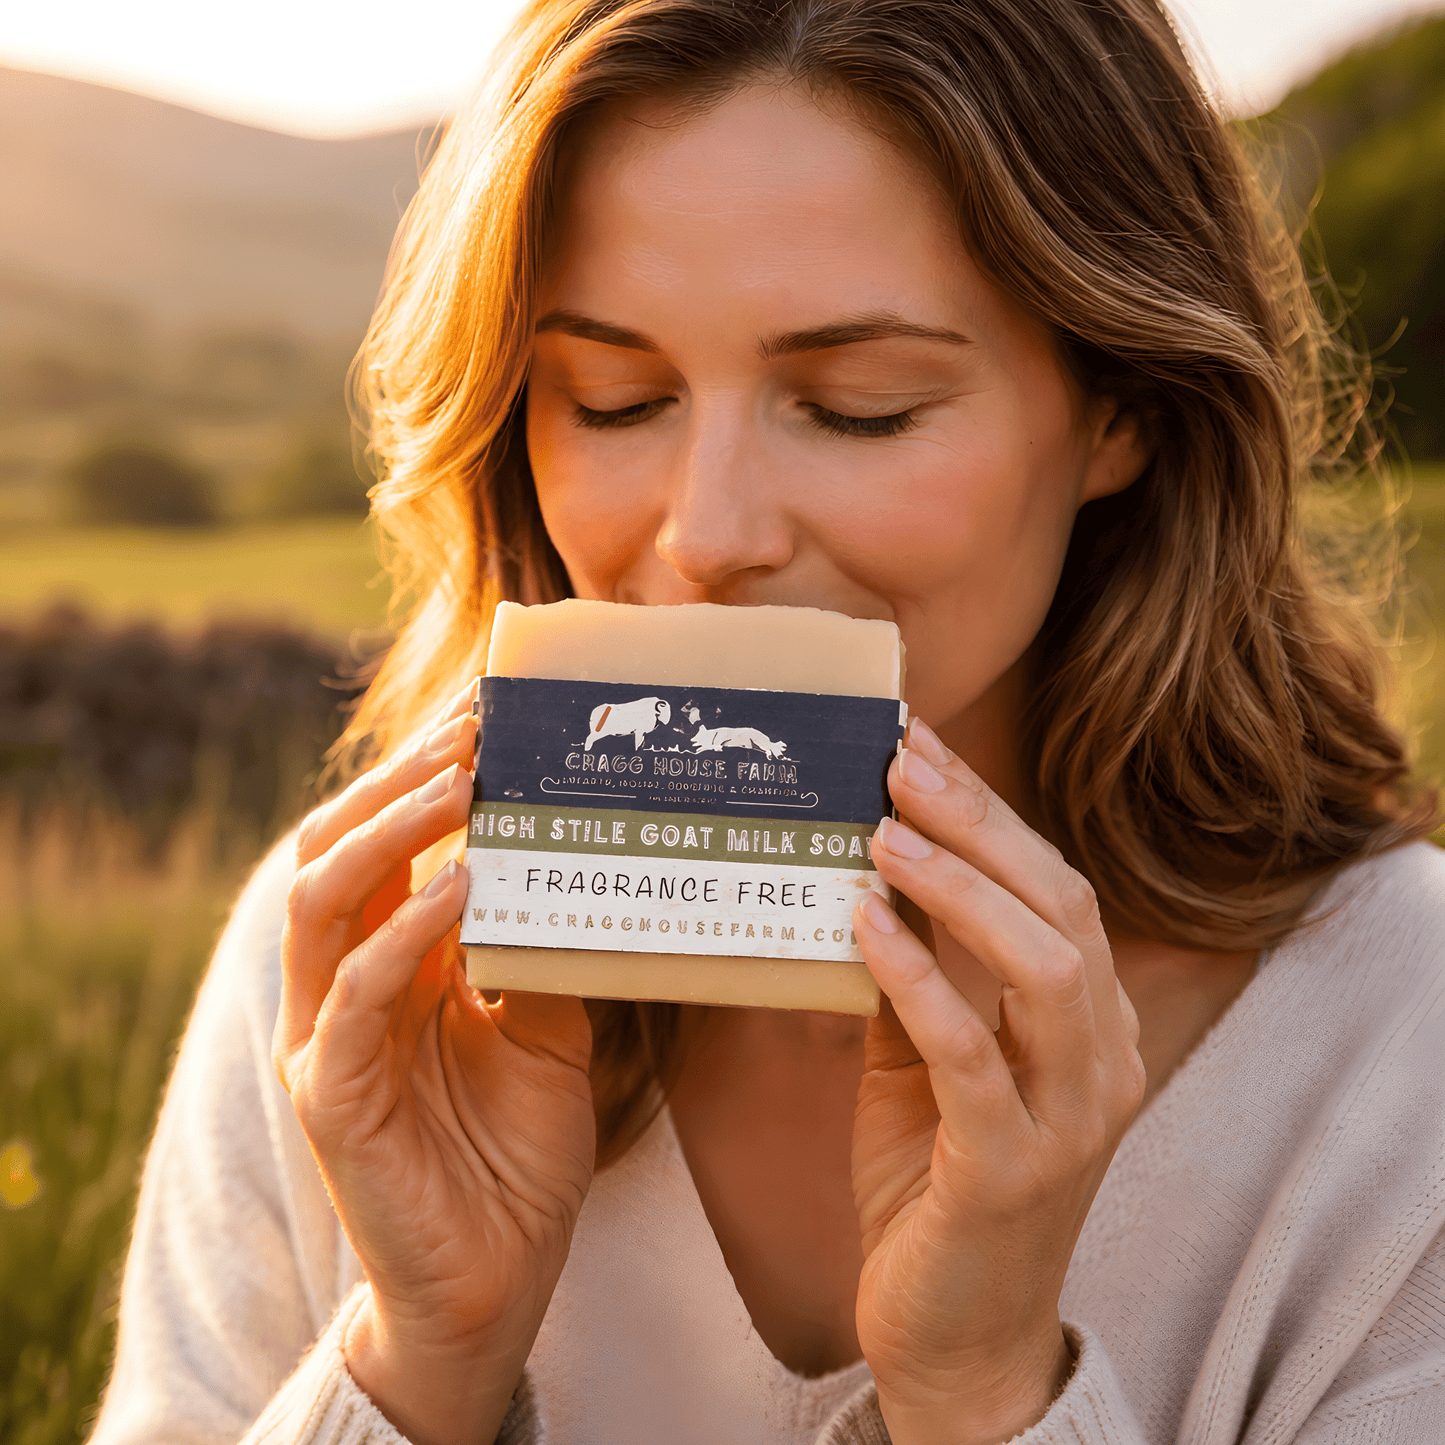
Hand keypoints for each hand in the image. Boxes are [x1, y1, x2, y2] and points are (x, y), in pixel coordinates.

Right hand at [273, 683, 595, 1444]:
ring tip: (464, 778)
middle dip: (402, 776)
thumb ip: (543, 947)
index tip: (487, 709)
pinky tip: (466, 885)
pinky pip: (357, 988)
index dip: (424, 771)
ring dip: (393, 827)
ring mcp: (325, 1037)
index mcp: (389, 963)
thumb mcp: (548, 1027)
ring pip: (323, 898)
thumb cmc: (514, 1152)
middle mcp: (342, 985)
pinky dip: (407, 926)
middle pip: (338, 845)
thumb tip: (585, 859)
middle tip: (476, 723)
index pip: (385, 841)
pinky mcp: (329, 1095)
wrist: (493, 1281)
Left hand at [849, 718, 1145, 1444]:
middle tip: (899, 757)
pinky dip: (919, 979)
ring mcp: (1070, 1118)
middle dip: (980, 823)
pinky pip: (971, 1055)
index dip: (988, 812)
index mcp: (1087, 1024)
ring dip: (960, 888)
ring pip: (1044, 968)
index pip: (1052, 889)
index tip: (917, 746)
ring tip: (883, 829)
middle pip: (1061, 907)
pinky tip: (866, 923)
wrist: (955, 1335)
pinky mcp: (1013, 1172)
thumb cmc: (936, 1182)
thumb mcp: (923, 1062)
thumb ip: (913, 977)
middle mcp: (1101, 1059)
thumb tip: (863, 874)